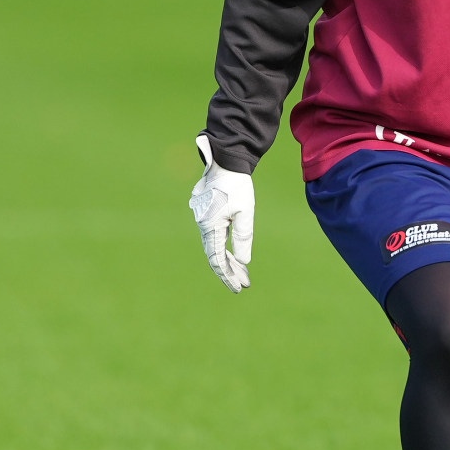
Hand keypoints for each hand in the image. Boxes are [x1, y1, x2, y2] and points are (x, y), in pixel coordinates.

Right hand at [188, 133, 254, 291]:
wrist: (226, 161)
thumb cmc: (237, 185)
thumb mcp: (245, 212)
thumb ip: (243, 236)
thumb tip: (244, 261)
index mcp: (211, 226)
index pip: (218, 259)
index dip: (228, 275)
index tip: (238, 288)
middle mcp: (204, 225)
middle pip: (216, 255)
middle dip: (230, 271)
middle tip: (243, 285)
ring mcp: (204, 219)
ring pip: (215, 246)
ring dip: (228, 260)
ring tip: (243, 273)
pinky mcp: (207, 213)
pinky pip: (215, 235)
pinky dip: (225, 247)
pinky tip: (234, 254)